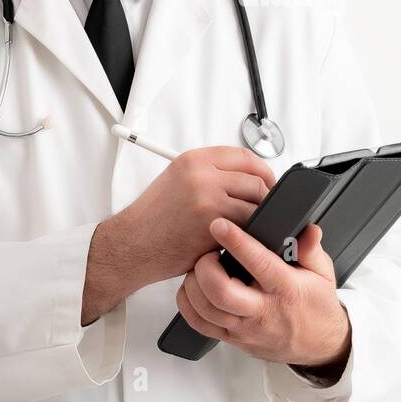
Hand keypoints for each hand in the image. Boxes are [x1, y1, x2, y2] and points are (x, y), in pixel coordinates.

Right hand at [117, 147, 275, 286]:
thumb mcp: (176, 179)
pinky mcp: (212, 227)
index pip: (245, 156)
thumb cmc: (153, 217)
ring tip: (252, 228)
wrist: (132, 244)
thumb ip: (209, 173)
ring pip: (255, 206)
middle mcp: (202, 176)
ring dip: (258, 220)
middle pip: (256, 181)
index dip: (264, 170)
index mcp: (194, 160)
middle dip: (265, 198)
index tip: (269, 183)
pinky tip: (241, 240)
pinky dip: (249, 236)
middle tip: (264, 210)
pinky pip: (246, 229)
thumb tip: (246, 177)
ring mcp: (208, 200)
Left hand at [176, 219, 351, 371]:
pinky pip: (199, 325)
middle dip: (205, 267)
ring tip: (200, 268)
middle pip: (221, 292)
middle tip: (208, 252)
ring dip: (194, 284)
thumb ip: (311, 249)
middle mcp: (263, 312)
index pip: (259, 264)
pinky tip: (193, 288)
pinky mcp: (232, 339)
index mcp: (286, 290)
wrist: (317, 345)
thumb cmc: (315, 304)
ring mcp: (244, 329)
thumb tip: (309, 230)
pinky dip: (188, 304)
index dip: (236, 242)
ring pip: (205, 309)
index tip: (220, 225)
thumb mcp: (322, 272)